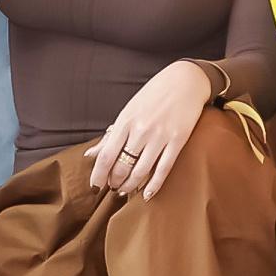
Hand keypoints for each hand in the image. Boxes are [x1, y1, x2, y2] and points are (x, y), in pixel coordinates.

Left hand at [87, 59, 216, 199]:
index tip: (95, 186)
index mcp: (125, 121)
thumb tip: (90, 155)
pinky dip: (154, 185)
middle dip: (115, 182)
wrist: (186, 80)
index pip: (106, 155)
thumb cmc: (154, 94)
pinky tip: (147, 194)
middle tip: (113, 188)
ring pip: (141, 171)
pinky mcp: (178, 140)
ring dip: (131, 186)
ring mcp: (160, 136)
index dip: (98, 175)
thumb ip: (110, 135)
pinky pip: (163, 169)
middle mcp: (141, 130)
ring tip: (126, 190)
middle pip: (122, 167)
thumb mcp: (129, 110)